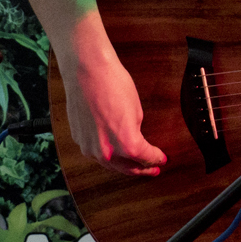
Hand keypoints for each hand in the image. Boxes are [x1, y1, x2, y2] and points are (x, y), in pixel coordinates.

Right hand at [63, 53, 166, 176]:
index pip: (145, 158)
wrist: (87, 71)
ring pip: (109, 164)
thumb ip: (135, 131)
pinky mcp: (78, 138)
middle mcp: (105, 150)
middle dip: (141, 169)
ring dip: (123, 166)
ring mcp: (88, 146)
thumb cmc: (114, 85)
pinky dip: (107, 155)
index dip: (156, 159)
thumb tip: (135, 140)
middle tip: (152, 170)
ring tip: (135, 166)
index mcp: (125, 143)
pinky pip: (95, 153)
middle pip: (126, 167)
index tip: (162, 159)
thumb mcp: (136, 110)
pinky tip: (114, 154)